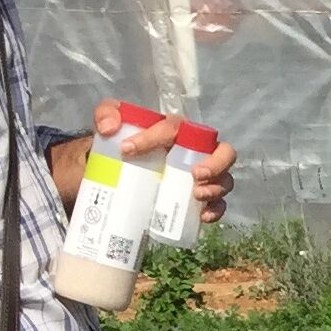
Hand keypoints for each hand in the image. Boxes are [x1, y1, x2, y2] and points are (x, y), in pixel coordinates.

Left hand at [47, 104, 235, 223]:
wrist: (118, 176)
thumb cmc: (118, 148)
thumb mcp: (106, 125)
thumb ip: (106, 114)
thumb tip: (109, 129)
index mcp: (175, 131)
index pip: (173, 128)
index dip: (152, 138)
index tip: (128, 151)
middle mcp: (196, 152)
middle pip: (223, 152)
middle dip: (216, 163)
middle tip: (196, 174)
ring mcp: (203, 177)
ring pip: (225, 179)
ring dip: (216, 188)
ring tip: (197, 195)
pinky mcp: (201, 198)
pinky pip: (219, 204)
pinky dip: (216, 210)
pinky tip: (203, 216)